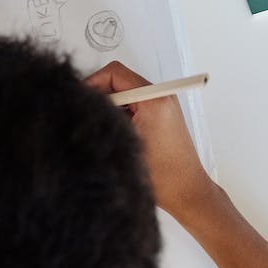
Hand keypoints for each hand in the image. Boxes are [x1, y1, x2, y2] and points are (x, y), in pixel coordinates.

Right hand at [86, 60, 213, 221]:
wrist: (188, 194)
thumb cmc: (165, 176)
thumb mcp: (126, 143)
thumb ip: (106, 118)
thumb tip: (85, 104)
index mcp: (154, 99)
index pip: (115, 73)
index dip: (93, 82)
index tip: (79, 98)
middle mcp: (160, 96)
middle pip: (119, 80)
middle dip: (99, 95)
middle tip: (85, 114)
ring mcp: (161, 105)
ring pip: (124, 93)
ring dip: (110, 106)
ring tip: (102, 128)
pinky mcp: (160, 115)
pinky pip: (133, 104)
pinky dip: (120, 114)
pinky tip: (115, 134)